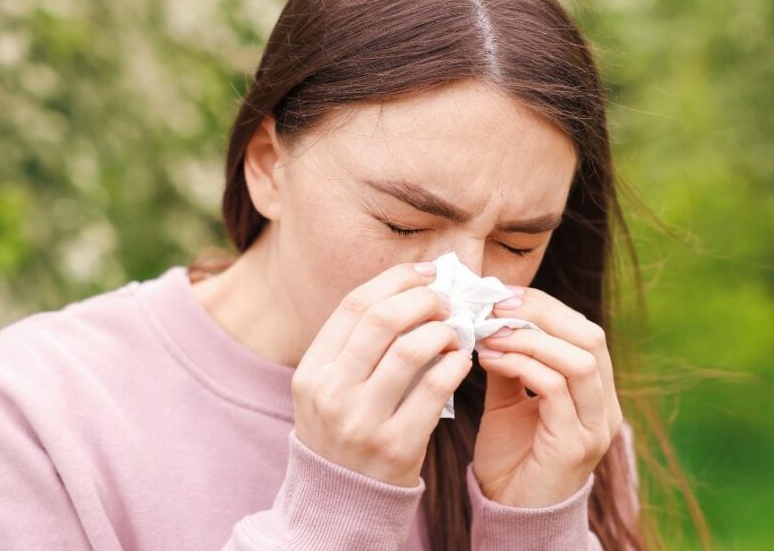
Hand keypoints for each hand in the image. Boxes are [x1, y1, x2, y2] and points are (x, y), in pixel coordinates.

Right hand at [292, 261, 473, 486]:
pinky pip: (434, 390)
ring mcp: (362, 422)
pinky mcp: (396, 446)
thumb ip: (358, 344)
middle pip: (382, 320)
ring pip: (410, 350)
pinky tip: (461, 360)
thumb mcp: (329, 388)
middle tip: (447, 299)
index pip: (355, 306)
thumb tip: (412, 289)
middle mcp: (331, 393)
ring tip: (455, 331)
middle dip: (423, 299)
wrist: (342, 502)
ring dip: (442, 331)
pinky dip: (455, 366)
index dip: (396, 280)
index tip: (427, 272)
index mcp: (312, 371)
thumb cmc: (344, 432)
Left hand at [471, 285, 623, 506]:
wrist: (510, 516)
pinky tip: (491, 360)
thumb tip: (492, 318)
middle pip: (589, 336)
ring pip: (579, 359)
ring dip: (530, 338)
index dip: (544, 305)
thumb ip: (511, 362)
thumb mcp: (509, 401)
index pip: (583, 330)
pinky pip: (555, 389)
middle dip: (540, 312)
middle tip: (496, 306)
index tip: (501, 294)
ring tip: (490, 333)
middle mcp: (605, 406)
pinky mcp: (575, 445)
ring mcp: (595, 426)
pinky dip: (523, 365)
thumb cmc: (512, 459)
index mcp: (595, 391)